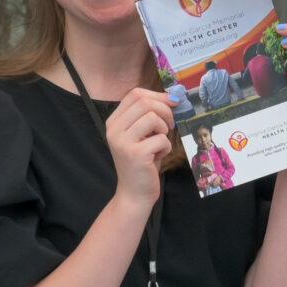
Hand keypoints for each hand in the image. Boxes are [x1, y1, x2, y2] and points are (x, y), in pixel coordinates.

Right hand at [106, 88, 175, 203]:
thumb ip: (149, 115)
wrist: (134, 192)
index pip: (135, 94)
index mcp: (113, 122)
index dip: (157, 95)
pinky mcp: (135, 154)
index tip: (171, 103)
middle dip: (165, 111)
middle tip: (169, 125)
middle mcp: (114, 130)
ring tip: (160, 142)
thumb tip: (173, 97)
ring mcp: (123, 142)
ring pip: (153, 118)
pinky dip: (165, 147)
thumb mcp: (141, 134)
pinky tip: (158, 157)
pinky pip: (161, 139)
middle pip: (145, 102)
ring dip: (164, 129)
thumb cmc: (142, 162)